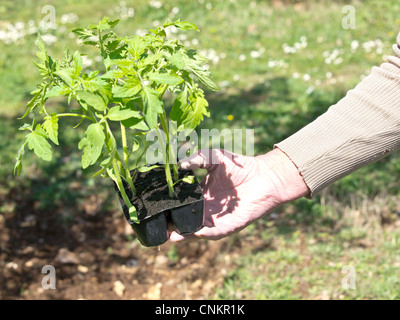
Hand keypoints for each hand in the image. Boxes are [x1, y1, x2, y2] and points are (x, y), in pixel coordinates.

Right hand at [169, 148, 309, 241]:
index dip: (167, 204)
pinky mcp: (228, 226)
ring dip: (182, 233)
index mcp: (198, 194)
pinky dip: (202, 234)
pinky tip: (192, 232)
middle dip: (171, 223)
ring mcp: (215, 219)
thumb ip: (198, 158)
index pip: (179, 202)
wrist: (264, 177)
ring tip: (169, 234)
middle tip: (156, 223)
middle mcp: (204, 209)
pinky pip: (213, 233)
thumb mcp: (214, 157)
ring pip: (194, 229)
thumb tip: (180, 164)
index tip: (153, 205)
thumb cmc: (239, 166)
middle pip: (184, 219)